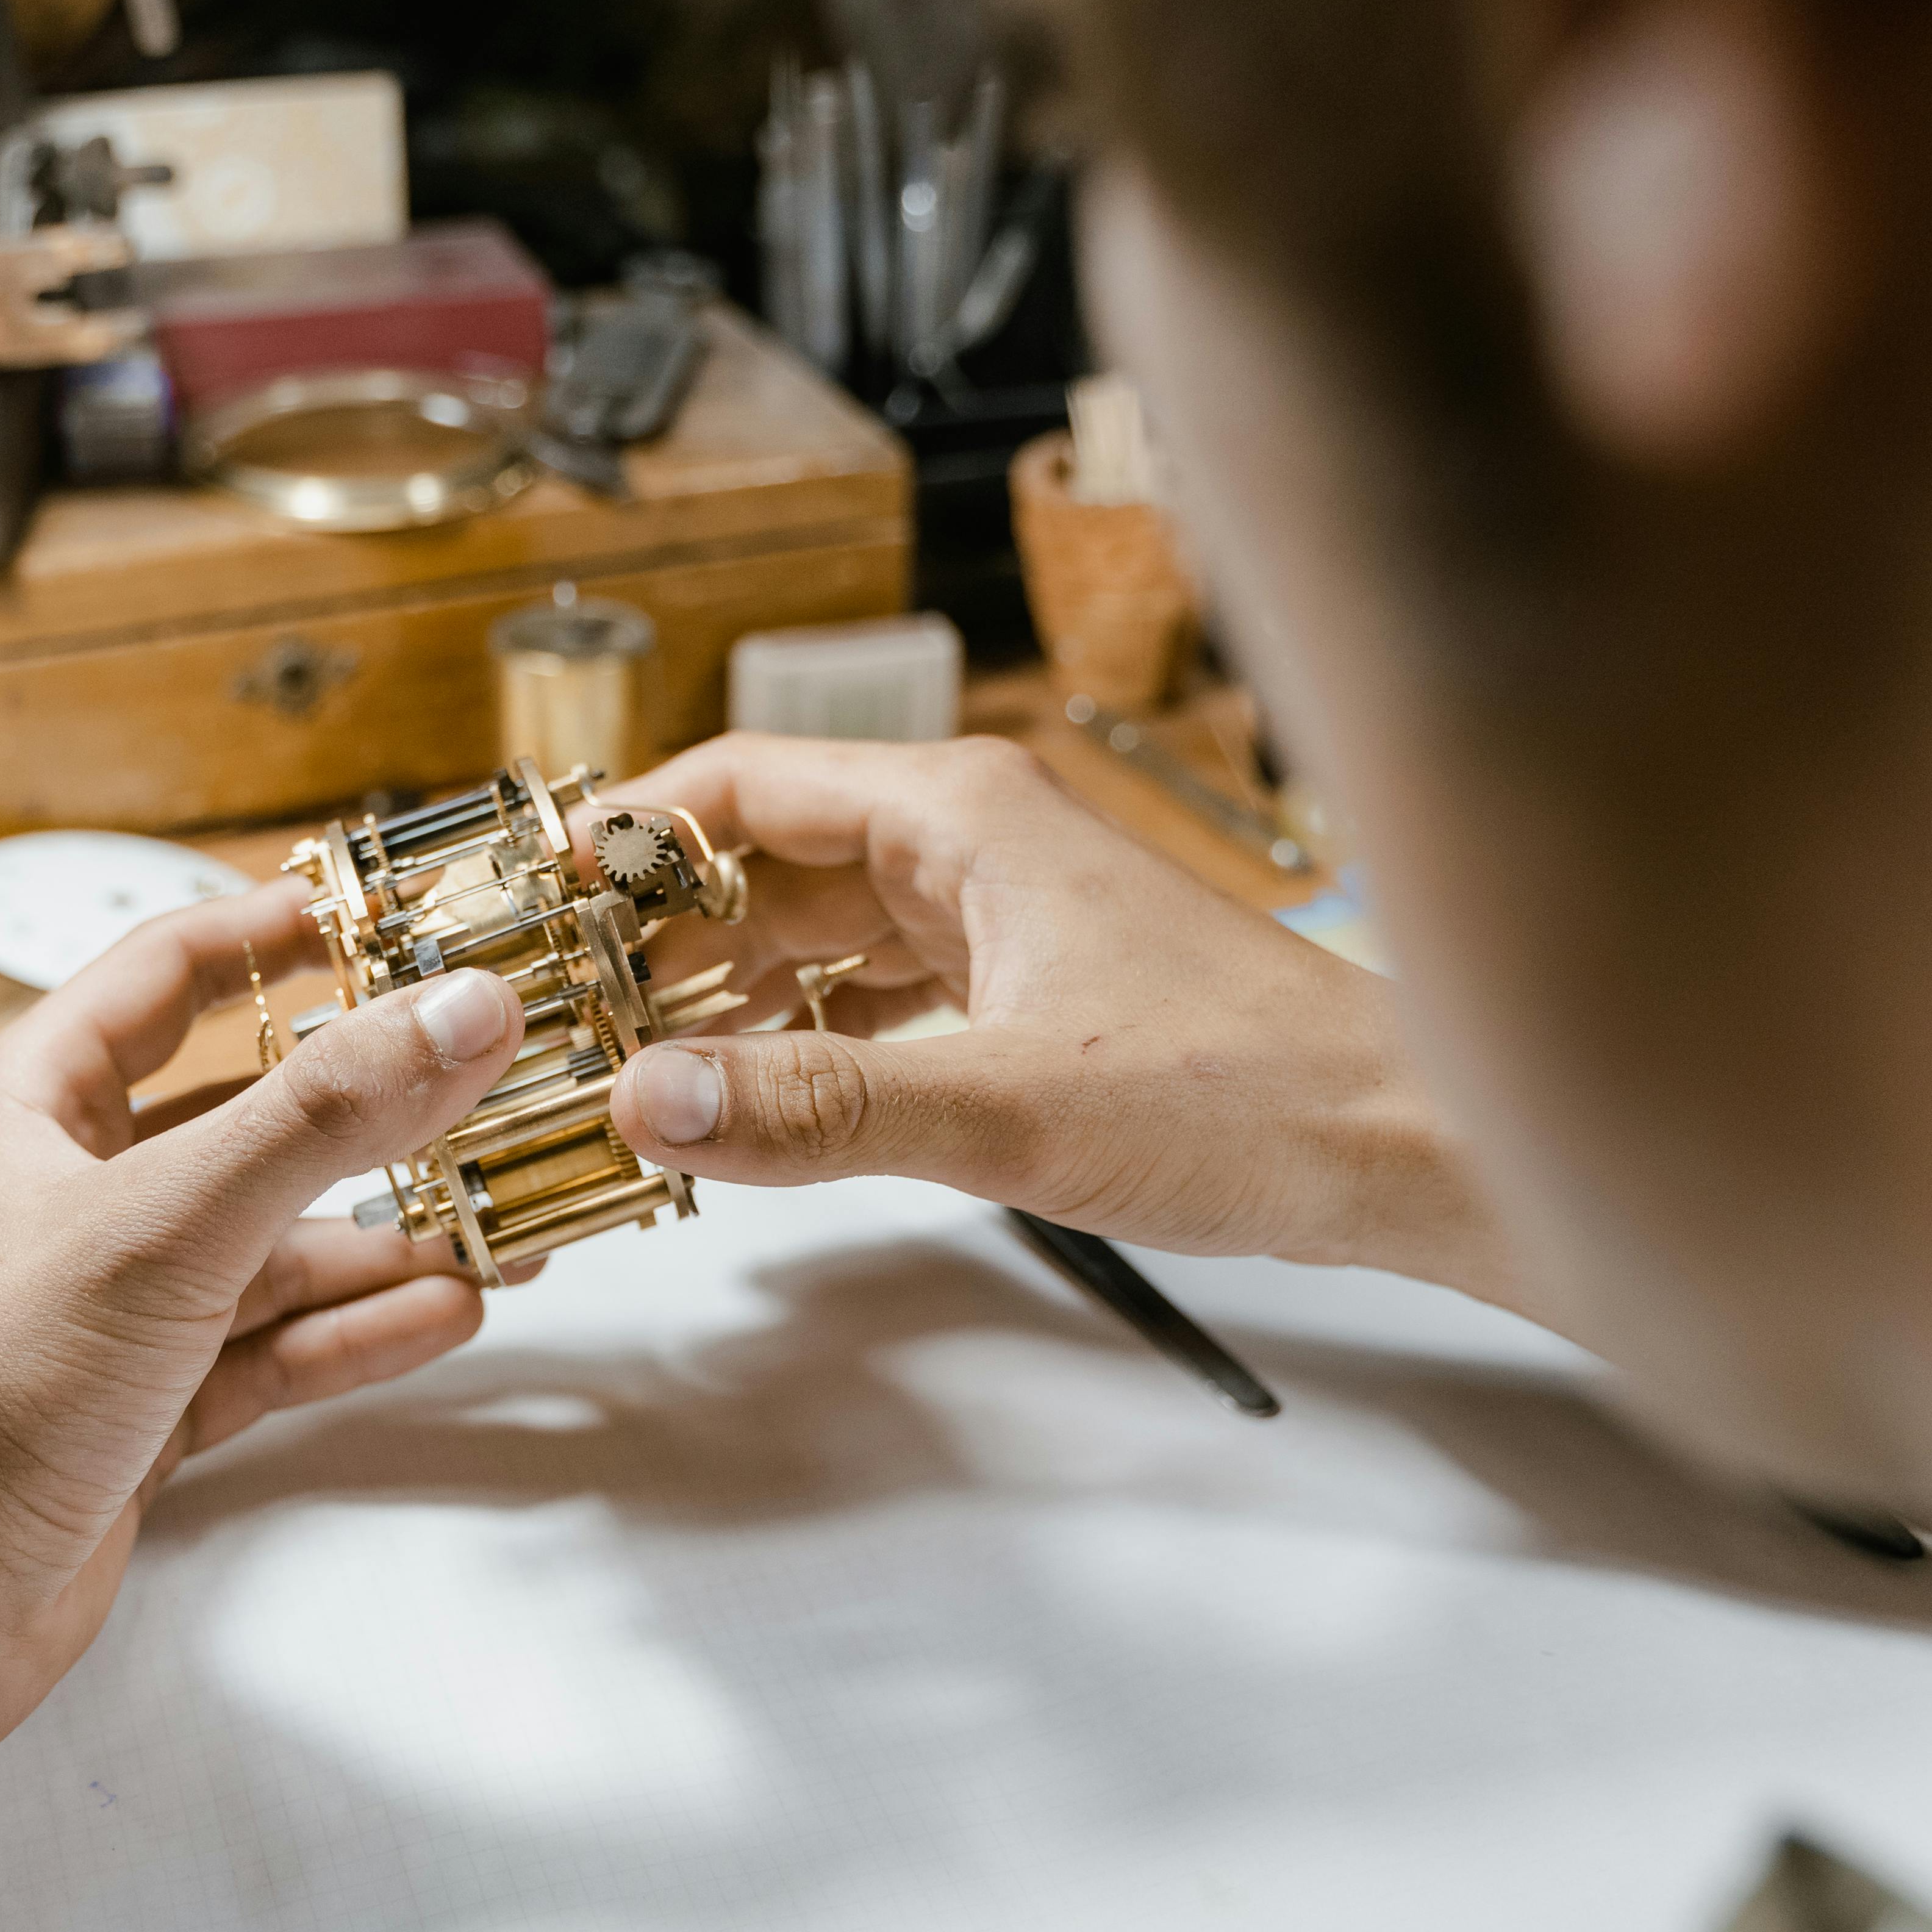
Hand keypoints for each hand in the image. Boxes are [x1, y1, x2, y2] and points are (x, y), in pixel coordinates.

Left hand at [0, 878, 526, 1765]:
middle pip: (246, 1118)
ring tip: (506, 1229)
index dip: (277, 931)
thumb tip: (462, 1011)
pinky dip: (352, 1332)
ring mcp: (107, 1307)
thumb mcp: (168, 1221)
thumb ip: (325, 1116)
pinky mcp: (140, 1408)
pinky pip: (270, 1348)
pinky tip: (446, 1314)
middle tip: (489, 1087)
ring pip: (272, 1246)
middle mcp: (65, 1194)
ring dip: (385, 1240)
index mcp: (27, 1104)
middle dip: (372, 1110)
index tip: (394, 915)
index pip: (166, 972)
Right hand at [602, 733, 1519, 1303]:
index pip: (739, 786)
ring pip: (815, 936)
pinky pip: (873, 996)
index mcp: (959, 813)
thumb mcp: (1007, 1111)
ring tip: (621, 1069)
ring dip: (722, 996)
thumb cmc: (1251, 1095)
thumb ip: (816, 1110)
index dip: (623, 837)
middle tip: (551, 1018)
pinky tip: (747, 1099)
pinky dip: (801, 1039)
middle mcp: (971, 844)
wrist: (1400, 1145)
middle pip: (762, 864)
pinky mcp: (1025, 992)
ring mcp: (1000, 916)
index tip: (531, 902)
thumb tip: (649, 1103)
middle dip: (653, 937)